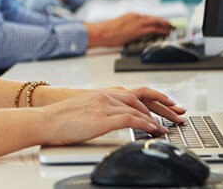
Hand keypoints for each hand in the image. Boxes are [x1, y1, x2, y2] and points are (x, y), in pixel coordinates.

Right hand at [40, 87, 184, 145]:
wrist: (45, 120)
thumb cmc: (59, 119)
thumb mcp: (84, 110)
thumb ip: (100, 111)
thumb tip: (111, 120)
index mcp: (102, 93)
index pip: (134, 92)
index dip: (154, 98)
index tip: (167, 104)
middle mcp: (106, 95)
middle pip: (142, 97)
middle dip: (162, 106)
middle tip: (177, 114)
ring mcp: (105, 105)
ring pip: (139, 107)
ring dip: (157, 117)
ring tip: (169, 126)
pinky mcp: (103, 117)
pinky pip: (131, 119)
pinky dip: (145, 124)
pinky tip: (153, 129)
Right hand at [84, 12, 172, 46]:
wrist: (103, 32)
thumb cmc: (109, 30)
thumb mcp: (121, 24)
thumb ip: (130, 25)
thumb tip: (136, 31)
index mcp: (132, 15)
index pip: (148, 16)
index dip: (157, 19)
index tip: (163, 21)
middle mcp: (136, 17)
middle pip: (154, 18)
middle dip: (164, 21)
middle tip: (171, 24)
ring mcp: (137, 23)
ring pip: (156, 23)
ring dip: (165, 25)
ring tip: (171, 28)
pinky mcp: (138, 30)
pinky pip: (153, 29)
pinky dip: (160, 30)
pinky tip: (165, 32)